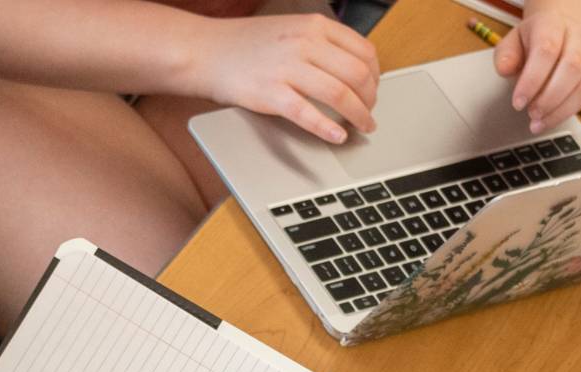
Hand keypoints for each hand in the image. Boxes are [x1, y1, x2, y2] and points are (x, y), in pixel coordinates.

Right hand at [181, 12, 379, 143]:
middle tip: (369, 113)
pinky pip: (308, 114)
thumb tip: (352, 68)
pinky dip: (328, 128)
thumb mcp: (290, 30)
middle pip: (357, 74)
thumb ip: (320, 44)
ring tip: (362, 127)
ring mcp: (288, 68)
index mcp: (314, 25)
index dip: (376, 75)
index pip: (363, 51)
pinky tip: (338, 136)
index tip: (374, 90)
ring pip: (340, 94)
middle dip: (371, 99)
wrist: (205, 51)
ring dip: (358, 115)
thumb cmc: (245, 45)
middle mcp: (305, 43)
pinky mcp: (271, 93)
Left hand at [493, 0, 580, 133]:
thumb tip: (505, 68)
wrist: (563, 32)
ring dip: (563, 111)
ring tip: (540, 123)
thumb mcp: (515, 41)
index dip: (532, 79)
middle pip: (572, 67)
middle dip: (549, 98)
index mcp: (554, 26)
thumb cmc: (537, 41)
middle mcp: (579, 40)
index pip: (547, 49)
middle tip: (531, 114)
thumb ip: (507, 54)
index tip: (518, 102)